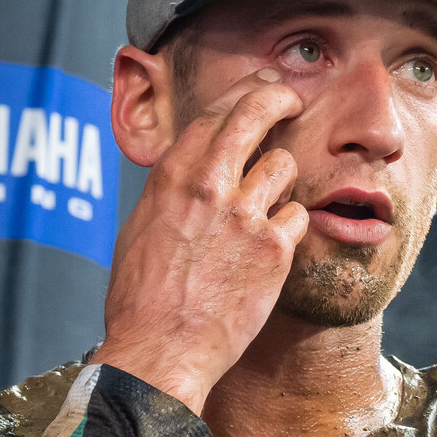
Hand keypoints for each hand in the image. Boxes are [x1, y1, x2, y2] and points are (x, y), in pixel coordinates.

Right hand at [90, 70, 307, 412]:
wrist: (160, 351)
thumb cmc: (141, 299)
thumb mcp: (140, 230)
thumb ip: (171, 194)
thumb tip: (189, 173)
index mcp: (171, 179)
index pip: (214, 114)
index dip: (242, 92)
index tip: (259, 85)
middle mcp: (209, 187)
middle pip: (254, 114)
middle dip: (277, 96)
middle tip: (291, 97)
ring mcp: (244, 215)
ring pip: (283, 166)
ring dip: (279, 180)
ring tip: (267, 205)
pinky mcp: (274, 249)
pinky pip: (296, 216)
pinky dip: (288, 228)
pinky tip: (272, 247)